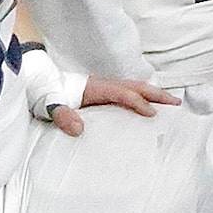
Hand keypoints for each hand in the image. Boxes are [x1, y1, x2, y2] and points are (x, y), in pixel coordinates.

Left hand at [51, 74, 175, 136]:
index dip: (137, 102)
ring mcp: (103, 89)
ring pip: (134, 89)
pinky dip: (142, 100)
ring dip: (153, 95)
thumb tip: (79, 129)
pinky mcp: (101, 96)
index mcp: (94, 87)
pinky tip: (148, 111)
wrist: (36, 83)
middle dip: (157, 94)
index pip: (122, 93)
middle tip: (177, 103)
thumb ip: (63, 115)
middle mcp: (103, 85)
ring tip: (171, 105)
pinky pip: (127, 96)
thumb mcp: (49, 104)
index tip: (152, 114)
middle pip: (135, 86)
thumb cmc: (44, 93)